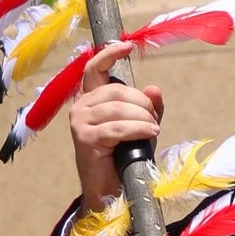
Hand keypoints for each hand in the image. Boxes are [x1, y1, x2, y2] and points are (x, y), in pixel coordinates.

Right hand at [66, 40, 162, 203]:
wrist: (109, 190)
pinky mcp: (85, 138)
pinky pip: (117, 127)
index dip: (108, 54)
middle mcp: (81, 106)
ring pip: (118, 108)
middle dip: (142, 102)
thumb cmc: (122, 156)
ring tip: (153, 128)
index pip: (93, 68)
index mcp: (91, 99)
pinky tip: (150, 133)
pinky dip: (137, 129)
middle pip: (116, 90)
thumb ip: (148, 106)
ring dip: (142, 117)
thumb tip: (154, 88)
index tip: (126, 45)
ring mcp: (79, 122)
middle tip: (154, 117)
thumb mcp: (139, 125)